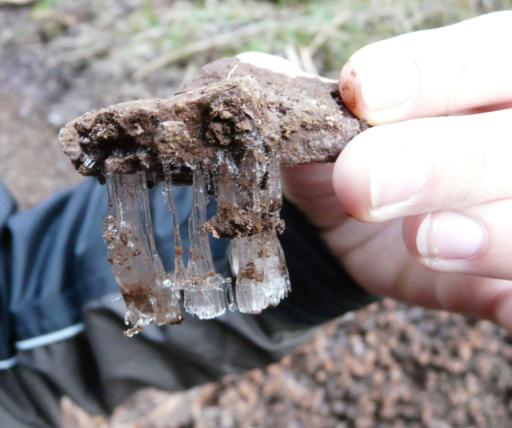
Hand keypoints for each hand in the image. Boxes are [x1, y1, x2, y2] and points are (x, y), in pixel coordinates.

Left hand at [240, 11, 511, 330]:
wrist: (358, 226)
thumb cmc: (348, 157)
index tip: (364, 93)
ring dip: (487, 235)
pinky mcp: (510, 281)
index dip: (434, 73)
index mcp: (485, 81)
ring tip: (423, 241)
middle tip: (364, 183)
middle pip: (511, 144)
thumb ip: (307, 104)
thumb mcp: (325, 130)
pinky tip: (502, 309)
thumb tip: (256, 72)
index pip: (484, 56)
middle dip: (447, 161)